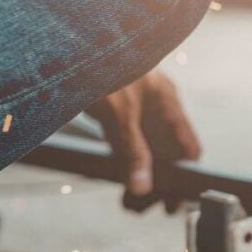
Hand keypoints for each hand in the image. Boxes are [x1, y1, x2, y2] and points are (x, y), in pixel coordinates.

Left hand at [86, 69, 199, 210]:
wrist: (64, 44)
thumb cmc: (99, 67)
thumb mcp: (119, 114)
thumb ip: (133, 150)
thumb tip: (143, 187)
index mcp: (167, 100)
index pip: (187, 143)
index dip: (186, 172)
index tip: (178, 197)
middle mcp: (155, 105)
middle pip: (166, 150)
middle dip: (161, 179)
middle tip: (153, 207)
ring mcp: (135, 107)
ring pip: (146, 147)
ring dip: (141, 173)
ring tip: (133, 201)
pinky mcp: (115, 109)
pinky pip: (127, 141)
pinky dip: (126, 161)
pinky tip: (121, 178)